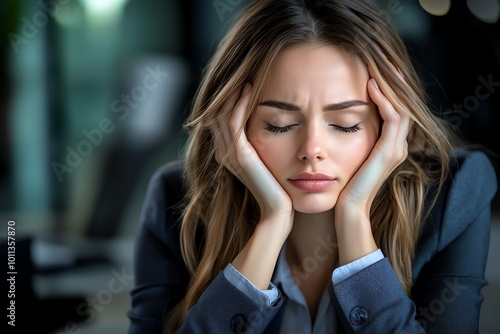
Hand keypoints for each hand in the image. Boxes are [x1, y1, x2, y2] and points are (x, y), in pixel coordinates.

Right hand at [213, 83, 293, 227]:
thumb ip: (261, 145)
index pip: (220, 117)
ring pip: (221, 114)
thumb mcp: (267, 160)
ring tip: (245, 75)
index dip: (228, 97)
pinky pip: (233, 122)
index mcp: (228, 152)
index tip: (245, 78)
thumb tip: (271, 123)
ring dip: (232, 93)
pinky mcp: (238, 155)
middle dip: (228, 91)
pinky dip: (239, 104)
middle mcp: (223, 152)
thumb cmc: (278, 187)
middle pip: (216, 112)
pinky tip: (250, 90)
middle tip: (242, 70)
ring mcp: (228, 154)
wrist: (279, 211)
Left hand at [334, 66, 411, 264]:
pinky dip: (383, 99)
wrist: (347, 211)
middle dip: (391, 79)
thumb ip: (348, 140)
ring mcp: (395, 148)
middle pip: (401, 103)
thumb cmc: (341, 186)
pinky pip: (392, 117)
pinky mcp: (389, 152)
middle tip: (379, 57)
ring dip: (389, 84)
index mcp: (387, 146)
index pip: (393, 108)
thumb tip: (333, 120)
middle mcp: (396, 145)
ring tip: (376, 64)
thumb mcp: (346, 157)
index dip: (386, 87)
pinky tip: (370, 84)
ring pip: (401, 105)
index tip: (371, 67)